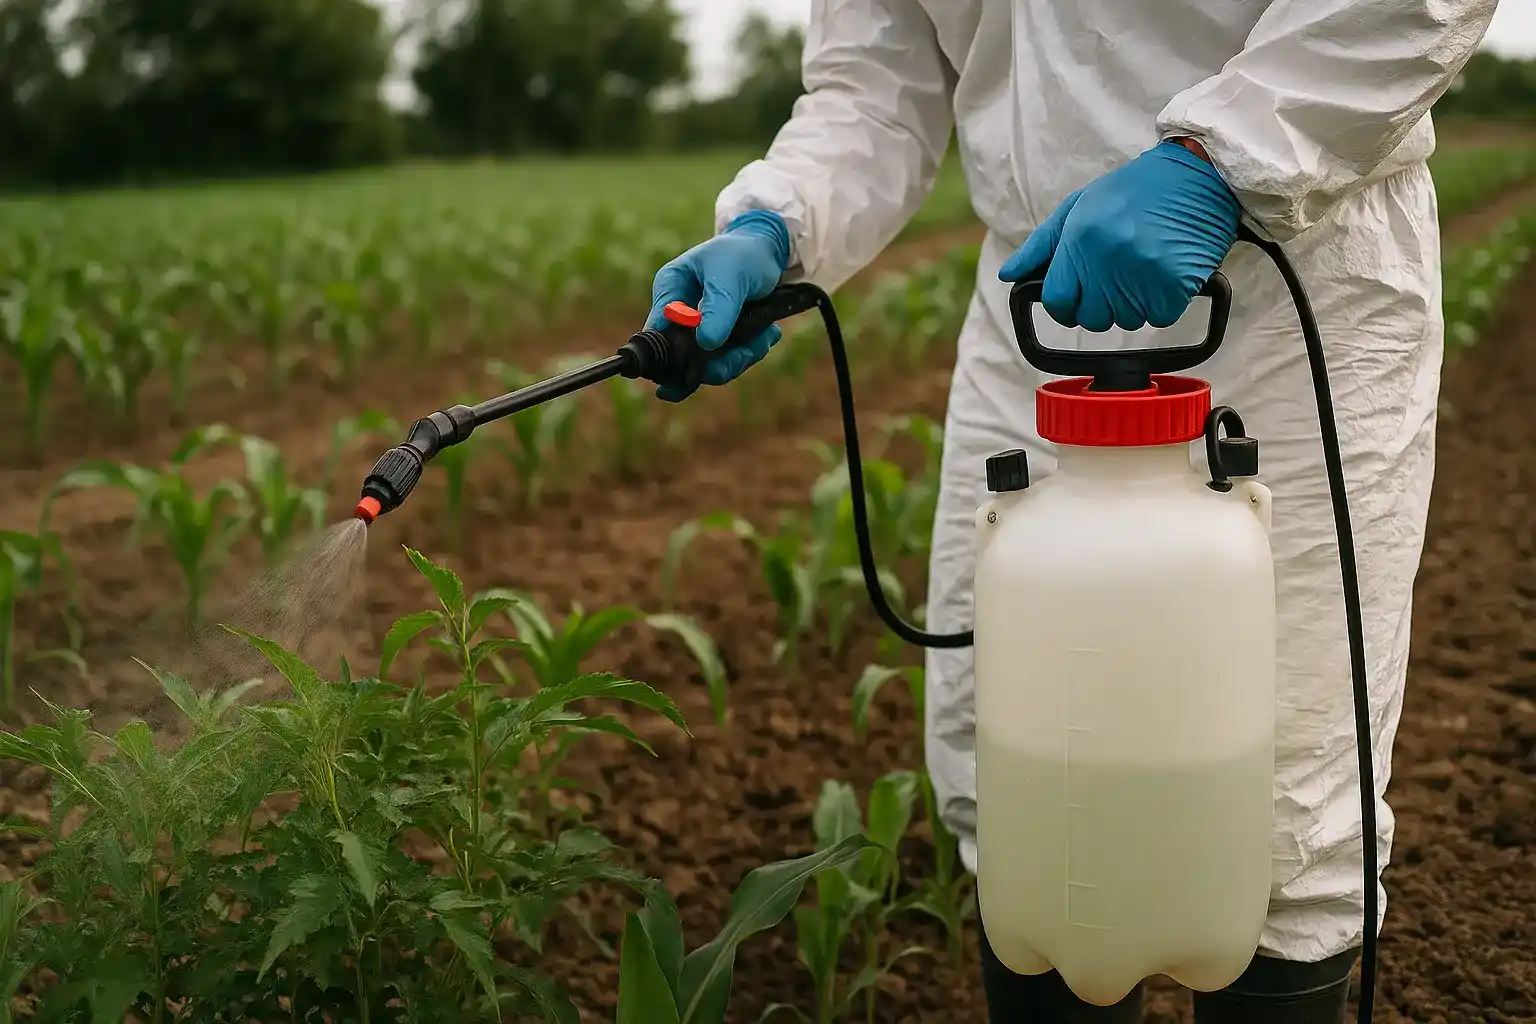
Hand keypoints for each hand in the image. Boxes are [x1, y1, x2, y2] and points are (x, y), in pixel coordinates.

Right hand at [646, 210, 790, 400]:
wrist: (770, 253)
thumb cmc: (744, 255)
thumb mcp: (730, 277)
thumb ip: (718, 308)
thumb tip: (705, 343)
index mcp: (670, 289)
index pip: (657, 333)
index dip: (676, 354)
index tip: (705, 359)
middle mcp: (678, 313)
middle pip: (684, 357)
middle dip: (719, 361)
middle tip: (747, 351)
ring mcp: (697, 328)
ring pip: (710, 364)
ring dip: (740, 357)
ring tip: (764, 336)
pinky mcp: (718, 337)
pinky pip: (728, 360)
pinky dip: (750, 352)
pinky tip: (766, 333)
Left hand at [999, 140, 1239, 331]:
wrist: (1198, 173)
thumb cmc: (1134, 190)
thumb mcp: (1079, 206)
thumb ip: (1041, 245)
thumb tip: (1008, 276)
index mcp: (1080, 239)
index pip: (1057, 301)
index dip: (1065, 304)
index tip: (1078, 294)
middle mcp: (1108, 259)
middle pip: (1090, 318)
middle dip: (1099, 305)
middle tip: (1116, 277)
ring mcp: (1142, 273)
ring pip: (1125, 321)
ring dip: (1132, 304)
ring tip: (1142, 269)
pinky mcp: (1175, 283)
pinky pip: (1159, 317)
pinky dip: (1161, 304)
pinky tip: (1164, 274)